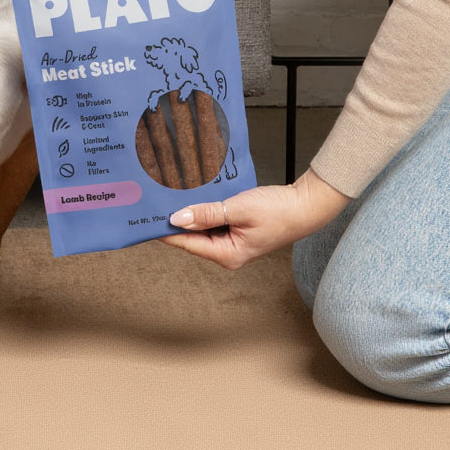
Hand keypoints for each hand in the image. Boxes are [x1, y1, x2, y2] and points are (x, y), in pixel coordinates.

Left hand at [159, 169, 349, 269]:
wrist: (305, 206)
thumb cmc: (279, 211)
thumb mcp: (239, 209)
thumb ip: (207, 214)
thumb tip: (177, 219)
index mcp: (226, 255)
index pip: (186, 243)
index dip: (164, 231)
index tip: (144, 220)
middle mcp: (226, 253)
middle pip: (191, 236)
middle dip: (175, 219)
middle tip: (153, 201)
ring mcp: (231, 242)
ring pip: (201, 227)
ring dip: (190, 212)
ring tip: (169, 195)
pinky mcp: (236, 230)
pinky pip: (213, 221)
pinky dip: (204, 209)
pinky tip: (195, 195)